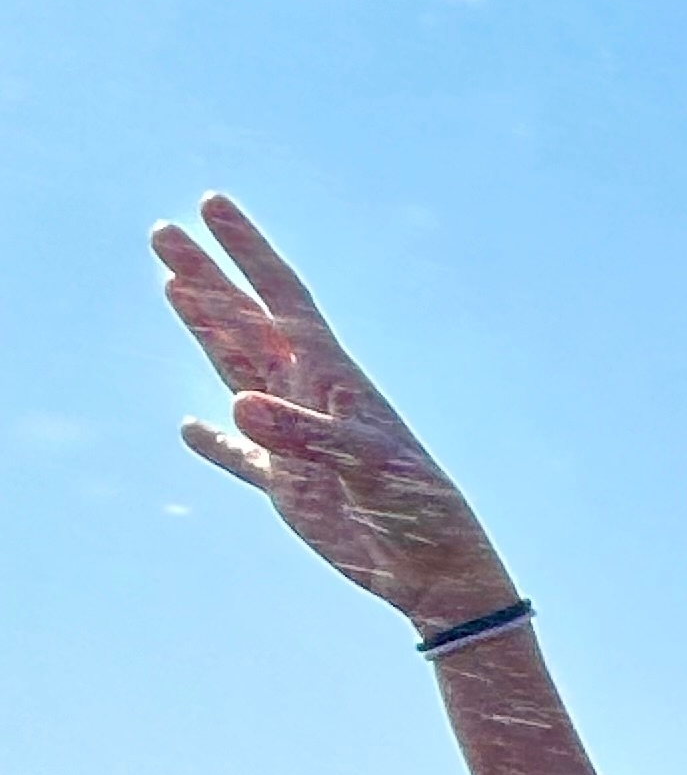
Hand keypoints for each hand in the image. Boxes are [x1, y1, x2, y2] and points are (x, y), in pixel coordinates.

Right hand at [152, 195, 516, 632]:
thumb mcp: (363, 465)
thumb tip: (236, 407)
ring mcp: (294, 441)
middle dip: (207, 278)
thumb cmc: (415, 509)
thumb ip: (302, 435)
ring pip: (237, 371)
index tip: (211, 204)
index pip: (281, 298)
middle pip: (247, 323)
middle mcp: (308, 398)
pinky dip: (217, 444)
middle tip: (164, 234)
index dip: (247, 250)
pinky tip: (191, 428)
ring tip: (171, 287)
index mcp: (332, 377)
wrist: (434, 570)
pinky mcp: (289, 489)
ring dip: (204, 331)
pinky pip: (241, 459)